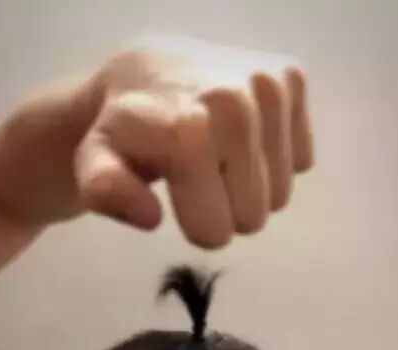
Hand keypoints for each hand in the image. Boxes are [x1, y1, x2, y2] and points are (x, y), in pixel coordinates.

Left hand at [0, 34, 311, 247]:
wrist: (146, 72)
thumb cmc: (124, 131)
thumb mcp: (96, 165)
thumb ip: (108, 193)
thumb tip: (151, 217)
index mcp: (189, 129)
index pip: (214, 229)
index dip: (196, 225)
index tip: (177, 196)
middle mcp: (237, 101)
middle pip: (252, 217)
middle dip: (226, 208)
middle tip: (199, 174)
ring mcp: (270, 87)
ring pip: (280, 195)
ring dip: (250, 186)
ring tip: (219, 153)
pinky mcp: (293, 79)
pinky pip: (301, 160)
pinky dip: (275, 158)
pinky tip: (243, 136)